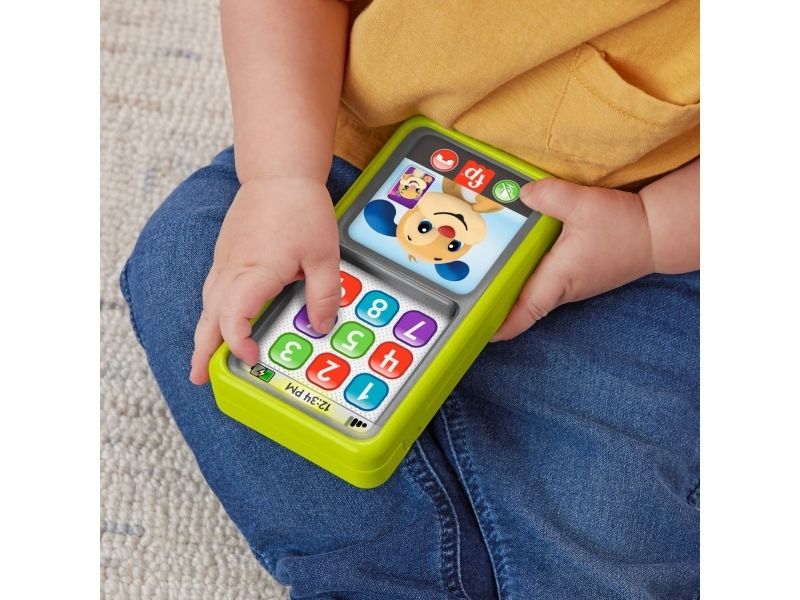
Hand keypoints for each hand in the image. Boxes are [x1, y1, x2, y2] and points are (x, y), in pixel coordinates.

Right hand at [190, 176, 339, 383]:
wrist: (279, 173)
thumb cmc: (300, 209)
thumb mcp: (324, 255)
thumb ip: (324, 295)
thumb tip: (321, 326)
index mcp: (255, 272)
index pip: (233, 318)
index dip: (238, 342)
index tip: (253, 356)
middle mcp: (232, 270)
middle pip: (209, 318)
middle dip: (202, 351)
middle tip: (199, 377)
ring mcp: (225, 261)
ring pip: (207, 304)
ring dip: (204, 332)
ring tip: (204, 357)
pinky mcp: (226, 254)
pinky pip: (213, 289)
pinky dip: (211, 311)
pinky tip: (219, 320)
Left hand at [492, 178, 653, 340]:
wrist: (659, 233)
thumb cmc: (625, 227)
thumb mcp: (584, 205)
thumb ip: (550, 196)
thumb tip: (522, 194)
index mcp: (559, 279)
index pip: (523, 313)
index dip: (498, 325)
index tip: (476, 330)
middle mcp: (562, 288)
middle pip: (520, 306)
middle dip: (494, 304)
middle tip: (465, 295)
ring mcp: (570, 284)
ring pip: (532, 293)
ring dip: (510, 289)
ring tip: (481, 276)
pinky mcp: (577, 274)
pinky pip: (544, 280)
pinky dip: (527, 274)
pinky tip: (515, 258)